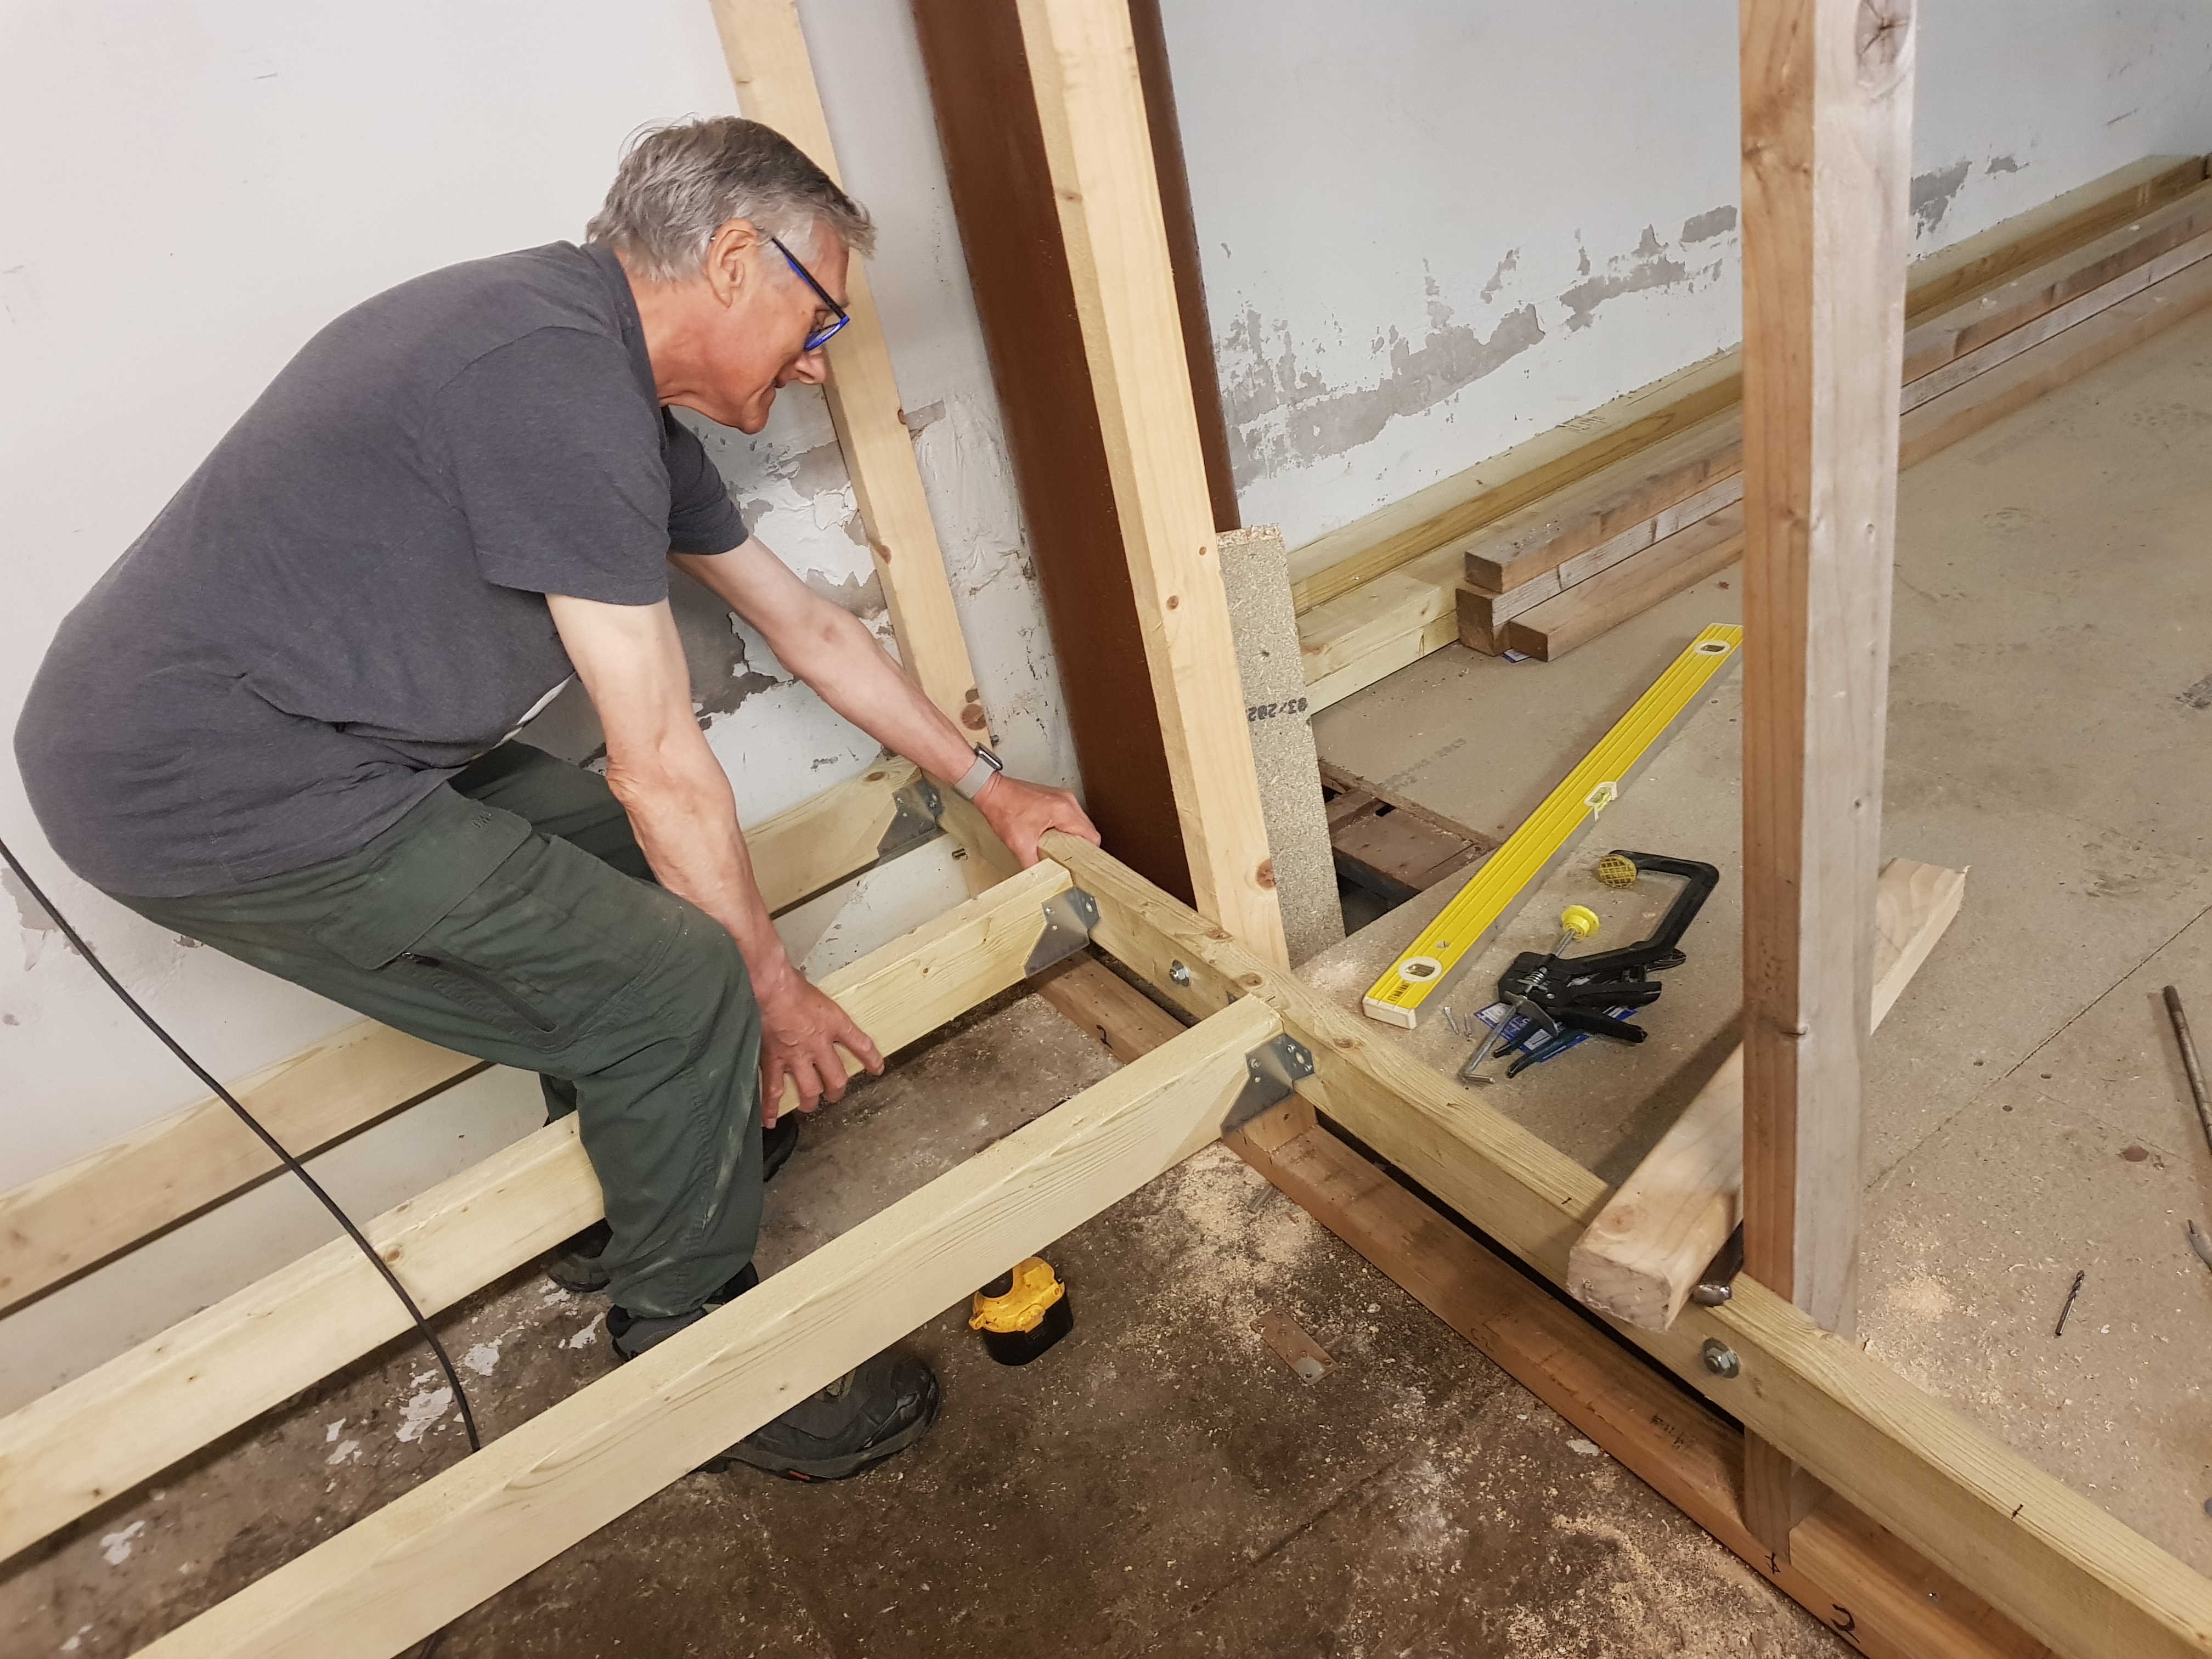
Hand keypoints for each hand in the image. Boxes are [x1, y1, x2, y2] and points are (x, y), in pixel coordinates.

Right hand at [755, 967, 882, 1125]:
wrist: (770, 989)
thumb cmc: (790, 983)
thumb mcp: (816, 992)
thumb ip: (817, 1005)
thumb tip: (810, 1002)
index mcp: (833, 1024)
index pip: (861, 1045)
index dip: (871, 1059)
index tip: (877, 1068)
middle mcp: (819, 1045)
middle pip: (836, 1079)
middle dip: (836, 1090)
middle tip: (835, 1093)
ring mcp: (796, 1057)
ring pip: (809, 1090)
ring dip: (810, 1101)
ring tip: (810, 1105)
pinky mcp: (773, 1061)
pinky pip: (773, 1090)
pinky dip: (770, 1108)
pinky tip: (770, 1120)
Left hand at [976, 773, 1100, 865]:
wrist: (992, 791)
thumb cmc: (1004, 808)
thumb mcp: (1019, 844)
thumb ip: (1034, 865)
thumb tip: (1042, 878)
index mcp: (1064, 811)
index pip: (1092, 836)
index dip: (1088, 853)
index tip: (1081, 863)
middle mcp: (1067, 801)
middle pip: (1088, 830)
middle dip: (1080, 846)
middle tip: (1068, 859)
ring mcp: (1063, 797)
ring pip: (1080, 822)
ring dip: (1073, 837)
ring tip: (1060, 848)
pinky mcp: (1056, 797)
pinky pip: (1070, 815)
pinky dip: (1066, 827)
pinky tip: (1054, 836)